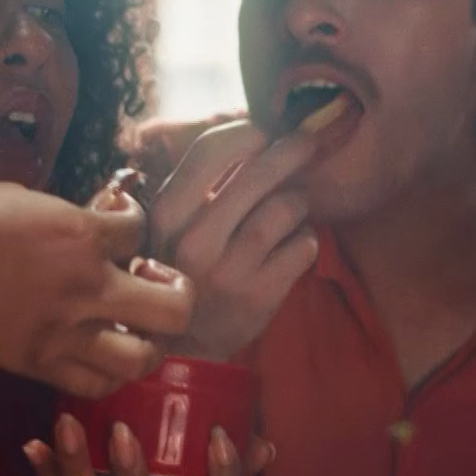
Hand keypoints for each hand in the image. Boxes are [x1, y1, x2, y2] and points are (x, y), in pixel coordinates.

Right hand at [0, 181, 193, 399]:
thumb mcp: (20, 198)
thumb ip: (68, 215)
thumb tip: (98, 219)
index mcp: (78, 234)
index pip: (141, 227)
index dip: (135, 219)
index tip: (118, 218)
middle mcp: (83, 288)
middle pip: (174, 309)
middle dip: (177, 295)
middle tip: (156, 285)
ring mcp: (63, 333)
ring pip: (143, 359)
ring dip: (149, 343)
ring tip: (135, 328)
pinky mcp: (39, 364)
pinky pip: (96, 384)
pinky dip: (108, 373)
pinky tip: (101, 352)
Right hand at [149, 120, 319, 361]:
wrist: (182, 347)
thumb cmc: (183, 270)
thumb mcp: (171, 225)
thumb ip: (199, 183)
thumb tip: (250, 127)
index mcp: (167, 215)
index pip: (210, 151)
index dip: (247, 131)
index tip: (265, 130)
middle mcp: (194, 241)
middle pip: (258, 174)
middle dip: (290, 151)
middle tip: (307, 143)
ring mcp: (229, 270)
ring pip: (286, 208)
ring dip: (298, 201)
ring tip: (292, 209)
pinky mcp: (260, 295)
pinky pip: (304, 245)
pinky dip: (307, 238)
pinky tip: (294, 243)